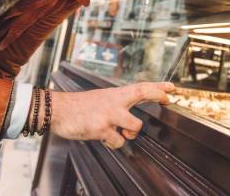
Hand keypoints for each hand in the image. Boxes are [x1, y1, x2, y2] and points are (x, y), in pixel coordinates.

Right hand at [49, 82, 173, 147]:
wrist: (58, 109)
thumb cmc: (79, 106)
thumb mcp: (101, 99)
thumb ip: (117, 105)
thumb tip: (130, 116)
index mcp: (115, 94)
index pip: (140, 87)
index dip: (157, 87)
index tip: (170, 88)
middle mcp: (114, 102)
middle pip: (142, 93)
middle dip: (157, 95)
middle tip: (167, 99)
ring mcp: (109, 114)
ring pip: (135, 125)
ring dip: (131, 133)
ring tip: (120, 132)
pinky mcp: (101, 128)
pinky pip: (118, 141)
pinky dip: (113, 143)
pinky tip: (104, 137)